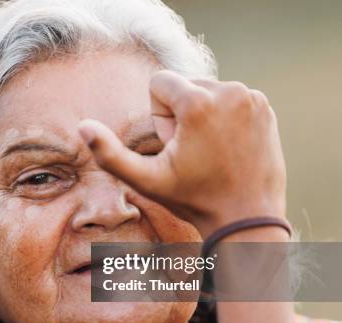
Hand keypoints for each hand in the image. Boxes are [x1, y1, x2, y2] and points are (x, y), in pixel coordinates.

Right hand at [78, 70, 286, 236]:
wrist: (246, 217)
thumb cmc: (194, 200)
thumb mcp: (146, 180)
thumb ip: (109, 153)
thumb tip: (82, 126)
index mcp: (198, 102)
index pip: (159, 83)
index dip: (158, 117)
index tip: (174, 145)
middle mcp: (229, 91)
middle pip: (183, 86)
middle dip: (179, 115)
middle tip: (192, 152)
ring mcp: (251, 98)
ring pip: (206, 91)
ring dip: (201, 116)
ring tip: (210, 151)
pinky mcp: (264, 106)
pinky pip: (229, 99)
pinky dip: (223, 118)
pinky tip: (227, 147)